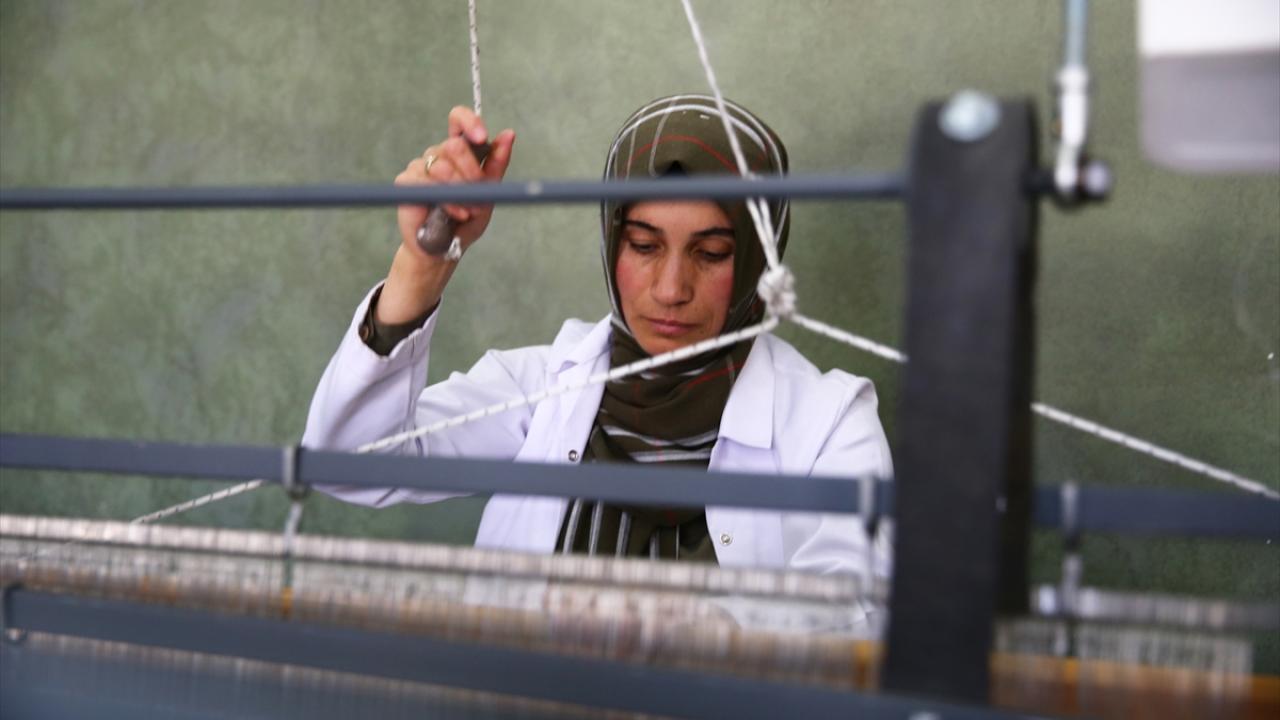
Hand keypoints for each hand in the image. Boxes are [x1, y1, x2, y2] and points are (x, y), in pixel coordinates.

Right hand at [377, 108, 514, 324]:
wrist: (447, 248)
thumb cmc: (467, 219)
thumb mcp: (489, 191)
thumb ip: (497, 163)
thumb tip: (509, 134)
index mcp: (459, 152)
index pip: (458, 120)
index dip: (469, 122)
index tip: (482, 137)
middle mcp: (438, 154)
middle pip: (454, 145)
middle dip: (471, 170)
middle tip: (479, 192)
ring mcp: (420, 166)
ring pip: (442, 166)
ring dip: (461, 191)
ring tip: (469, 210)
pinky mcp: (407, 182)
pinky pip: (426, 183)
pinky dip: (447, 201)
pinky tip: (455, 213)